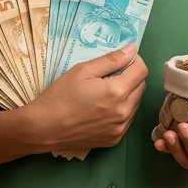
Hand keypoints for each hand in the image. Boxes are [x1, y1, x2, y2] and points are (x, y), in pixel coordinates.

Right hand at [25, 44, 147, 150]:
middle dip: (130, 77)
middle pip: (141, 87)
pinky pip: (126, 119)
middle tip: (107, 76)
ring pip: (135, 104)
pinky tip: (101, 109)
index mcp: (117, 91)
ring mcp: (121, 127)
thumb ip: (110, 59)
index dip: (133, 61)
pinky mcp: (115, 138)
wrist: (45, 128)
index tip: (121, 60)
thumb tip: (131, 49)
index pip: (142, 70)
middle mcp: (124, 111)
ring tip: (102, 94)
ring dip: (126, 94)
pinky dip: (120, 111)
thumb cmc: (60, 96)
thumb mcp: (82, 71)